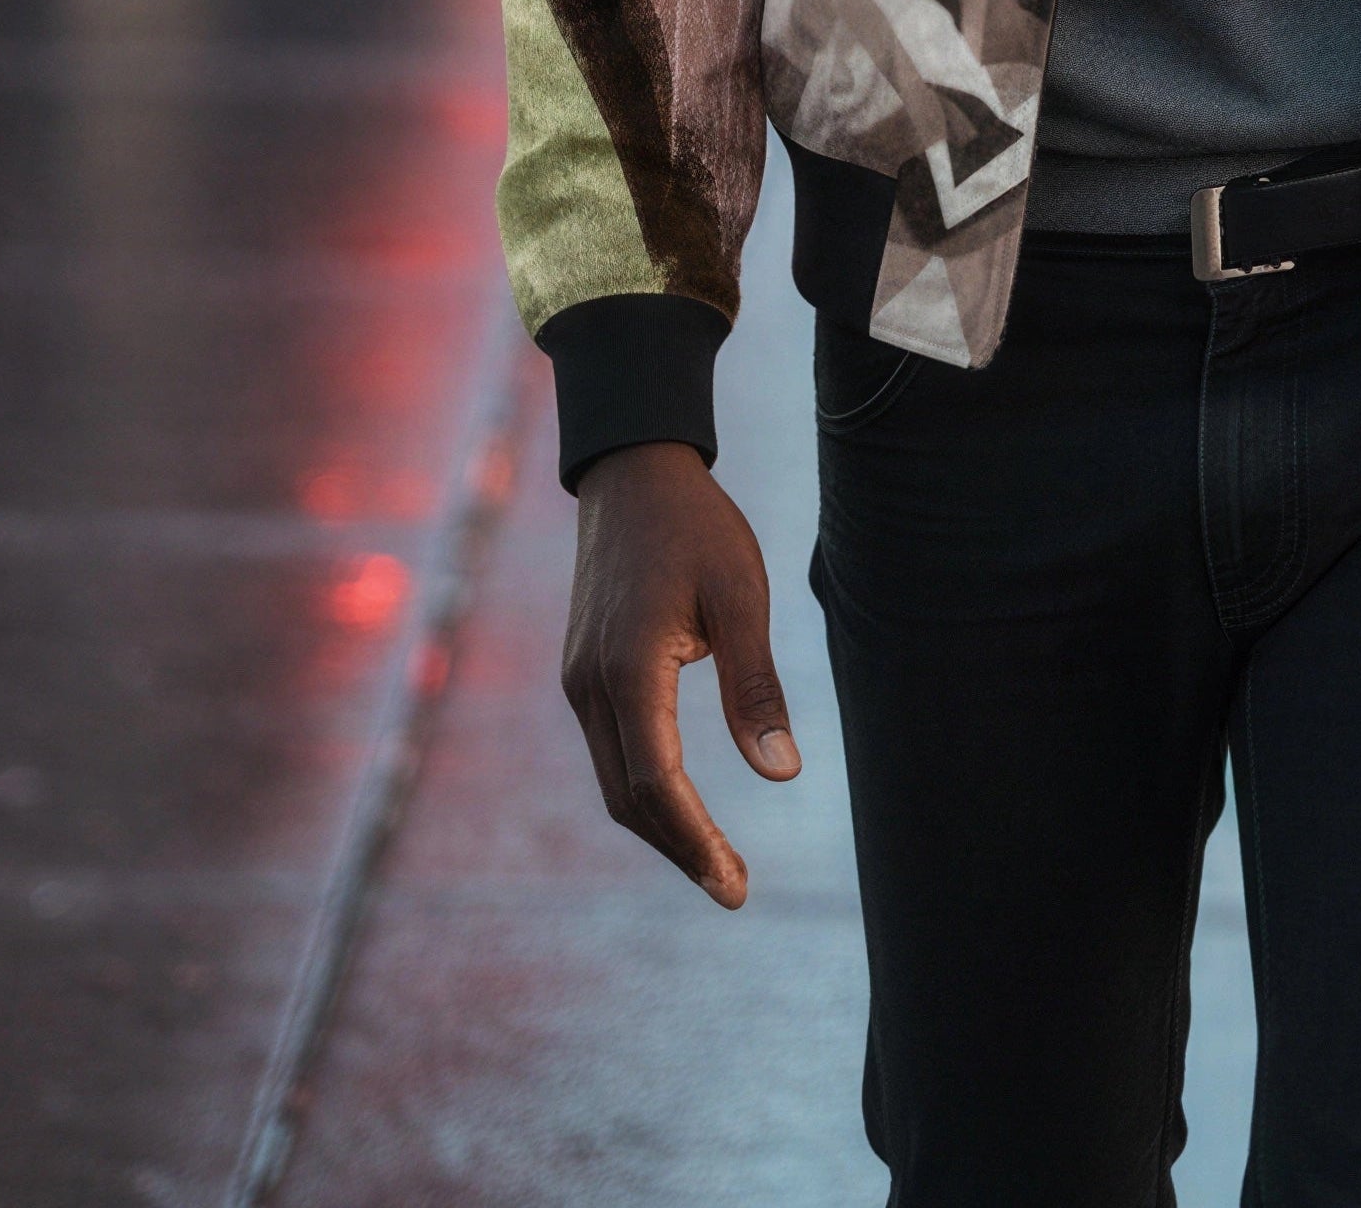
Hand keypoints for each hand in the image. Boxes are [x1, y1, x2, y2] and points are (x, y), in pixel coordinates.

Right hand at [562, 442, 799, 903]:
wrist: (633, 472)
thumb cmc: (697, 528)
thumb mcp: (741, 596)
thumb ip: (756, 687)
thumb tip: (782, 773)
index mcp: (628, 669)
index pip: (655, 783)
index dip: (695, 840)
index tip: (733, 884)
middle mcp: (590, 685)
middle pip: (627, 797)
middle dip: (679, 848)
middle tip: (732, 888)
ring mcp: (579, 679)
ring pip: (612, 779)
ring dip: (660, 825)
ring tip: (713, 861)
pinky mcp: (582, 671)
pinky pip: (608, 750)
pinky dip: (643, 788)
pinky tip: (679, 802)